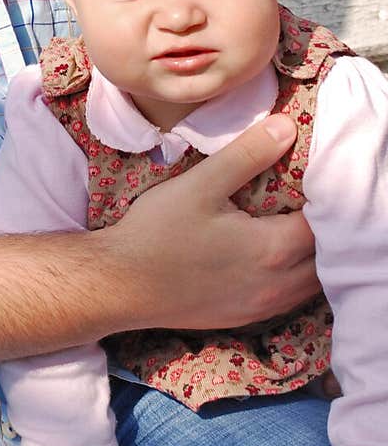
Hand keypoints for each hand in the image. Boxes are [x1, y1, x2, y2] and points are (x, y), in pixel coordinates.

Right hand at [107, 114, 319, 332]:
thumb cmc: (157, 232)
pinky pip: (288, 297)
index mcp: (272, 250)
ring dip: (312, 256)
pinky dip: (294, 276)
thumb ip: (247, 155)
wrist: (120, 284)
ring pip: (310, 282)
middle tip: (309, 199)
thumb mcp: (201, 184)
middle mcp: (276, 285)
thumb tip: (287, 127)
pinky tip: (273, 256)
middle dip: (325, 229)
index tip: (314, 177)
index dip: (325, 199)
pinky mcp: (244, 318)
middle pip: (325, 258)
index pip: (323, 224)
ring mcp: (261, 307)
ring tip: (295, 225)